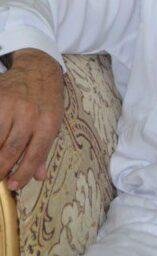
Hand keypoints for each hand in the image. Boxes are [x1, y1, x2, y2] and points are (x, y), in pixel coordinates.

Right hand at [0, 49, 63, 190]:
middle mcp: (30, 114)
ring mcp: (11, 106)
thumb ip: (43, 150)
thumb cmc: (46, 102)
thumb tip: (38, 176)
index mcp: (48, 123)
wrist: (38, 70)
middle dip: (1, 168)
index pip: (35, 154)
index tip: (12, 186)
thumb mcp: (53, 123)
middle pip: (11, 149)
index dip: (22, 173)